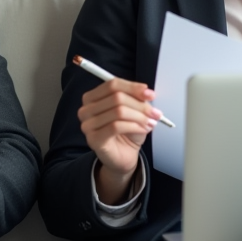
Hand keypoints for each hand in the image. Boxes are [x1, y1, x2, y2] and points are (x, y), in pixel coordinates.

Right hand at [79, 78, 160, 203]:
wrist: (123, 156)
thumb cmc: (126, 132)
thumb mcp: (133, 111)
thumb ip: (136, 99)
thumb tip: (146, 93)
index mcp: (92, 97)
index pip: (112, 84)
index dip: (133, 87)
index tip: (150, 95)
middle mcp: (86, 110)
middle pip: (116, 97)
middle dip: (140, 105)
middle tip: (155, 112)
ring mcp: (88, 125)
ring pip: (118, 111)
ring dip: (139, 116)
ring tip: (150, 123)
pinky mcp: (94, 139)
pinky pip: (116, 126)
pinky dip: (134, 126)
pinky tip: (142, 129)